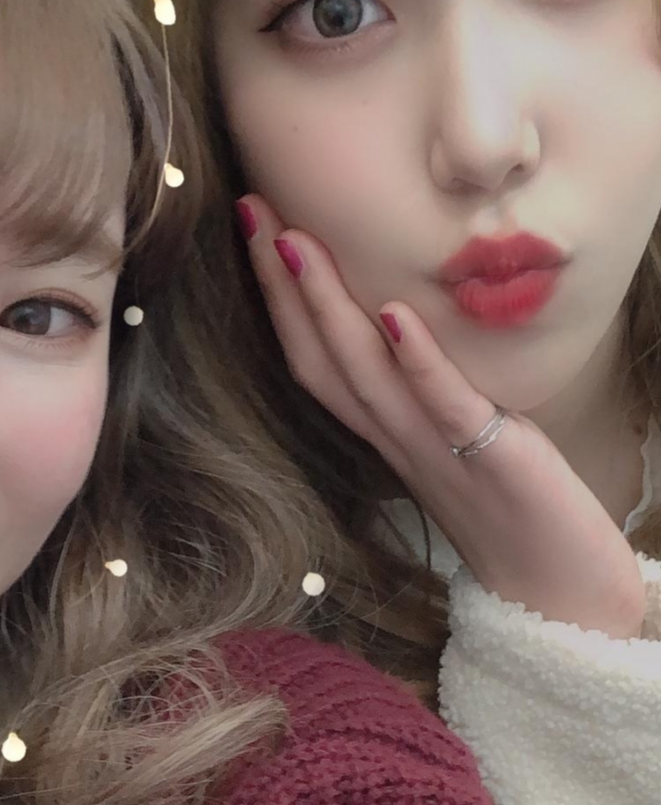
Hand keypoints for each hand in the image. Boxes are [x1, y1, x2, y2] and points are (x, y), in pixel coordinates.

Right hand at [238, 194, 644, 638]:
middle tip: (252, 212)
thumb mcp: (454, 439)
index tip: (259, 229)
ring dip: (325, 308)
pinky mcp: (486, 457)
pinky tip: (393, 314)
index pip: (314, 359)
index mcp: (384, 431)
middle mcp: (393, 437)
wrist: (552, 592)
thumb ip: (424, 392)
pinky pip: (442, 405)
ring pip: (362, 375)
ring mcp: (432, 448)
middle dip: (280, 284)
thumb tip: (407, 329)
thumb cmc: (507, 511)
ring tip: (296, 242)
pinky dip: (416, 360)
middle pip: (318, 358)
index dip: (279, 298)